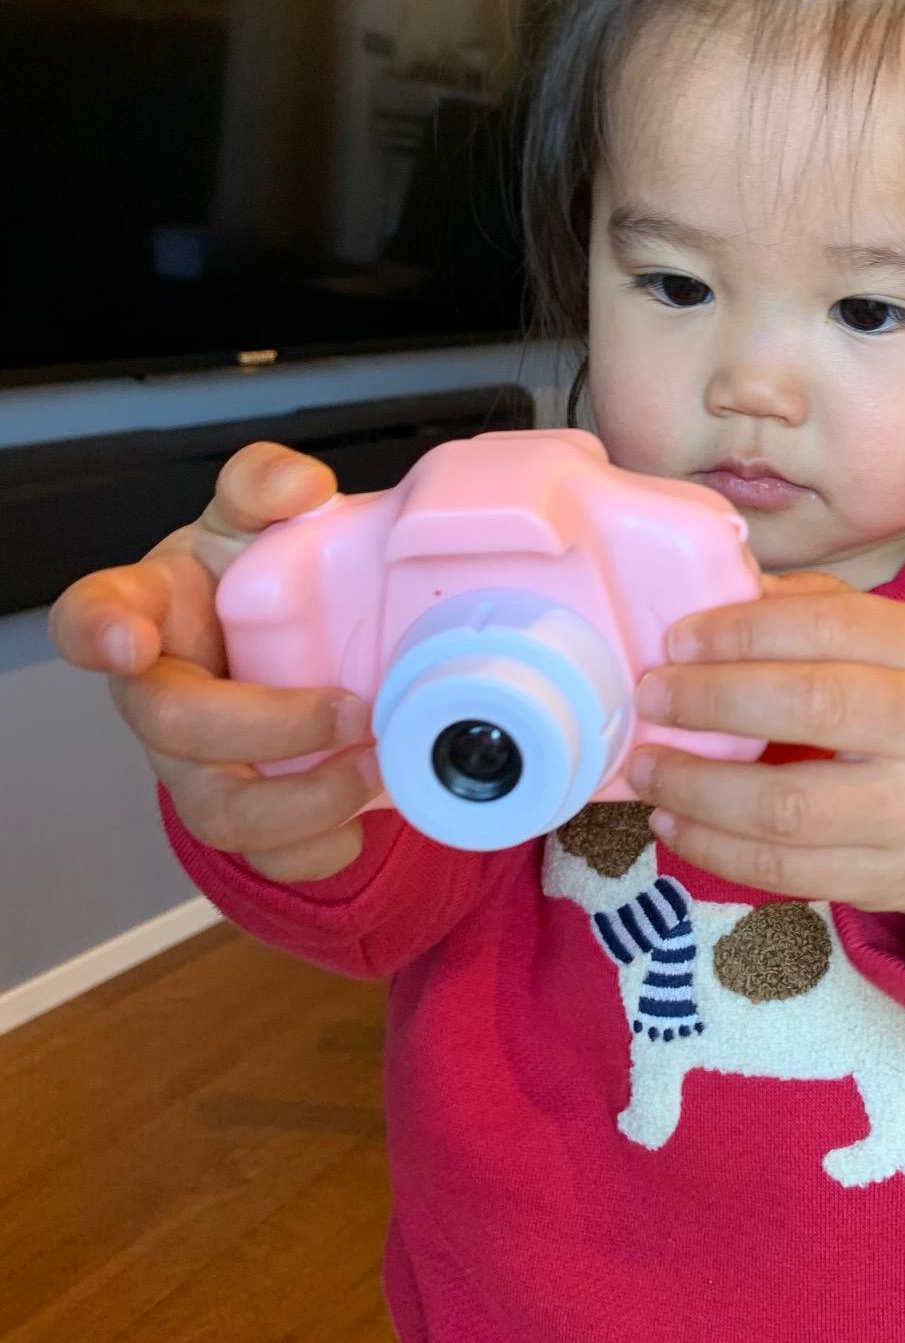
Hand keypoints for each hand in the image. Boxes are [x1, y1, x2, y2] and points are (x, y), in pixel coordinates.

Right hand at [47, 443, 379, 882]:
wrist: (285, 636)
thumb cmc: (249, 576)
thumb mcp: (255, 515)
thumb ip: (266, 484)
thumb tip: (300, 486)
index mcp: (147, 610)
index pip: (91, 615)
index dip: (99, 632)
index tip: (129, 640)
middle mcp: (157, 694)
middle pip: (175, 728)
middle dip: (268, 727)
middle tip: (353, 709)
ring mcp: (191, 761)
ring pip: (216, 812)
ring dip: (302, 802)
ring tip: (375, 769)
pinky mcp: (236, 809)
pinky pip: (260, 858)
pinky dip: (317, 849)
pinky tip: (361, 821)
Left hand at [625, 570, 904, 923]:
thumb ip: (822, 610)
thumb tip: (724, 593)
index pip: (832, 626)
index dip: (745, 630)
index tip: (678, 638)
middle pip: (811, 708)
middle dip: (713, 700)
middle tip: (652, 695)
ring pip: (788, 806)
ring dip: (699, 786)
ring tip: (647, 766)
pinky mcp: (886, 882)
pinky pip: (786, 874)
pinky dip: (716, 849)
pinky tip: (674, 820)